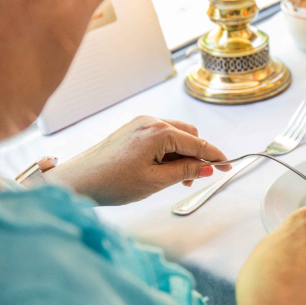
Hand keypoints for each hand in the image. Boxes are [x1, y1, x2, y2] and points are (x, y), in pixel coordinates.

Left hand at [45, 116, 230, 205]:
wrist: (78, 181)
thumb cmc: (111, 182)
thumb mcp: (155, 181)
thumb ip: (185, 172)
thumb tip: (205, 167)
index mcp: (159, 132)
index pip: (198, 144)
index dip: (215, 157)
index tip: (227, 167)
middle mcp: (151, 122)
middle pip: (189, 135)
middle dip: (197, 156)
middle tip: (196, 179)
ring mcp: (140, 124)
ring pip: (175, 135)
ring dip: (182, 154)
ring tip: (176, 179)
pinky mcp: (132, 130)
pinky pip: (160, 136)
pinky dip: (168, 151)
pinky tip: (162, 169)